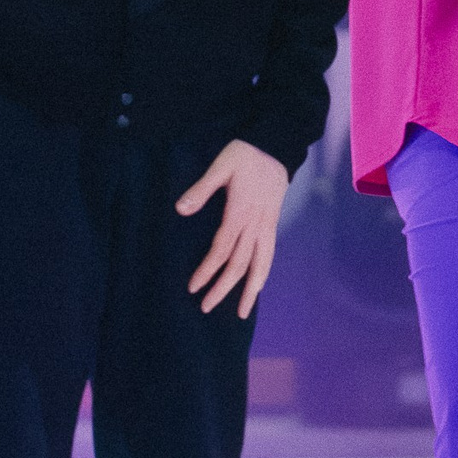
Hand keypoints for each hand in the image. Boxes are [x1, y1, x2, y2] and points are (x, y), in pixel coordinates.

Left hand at [177, 140, 288, 317]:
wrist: (276, 145)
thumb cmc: (245, 155)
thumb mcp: (220, 166)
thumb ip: (201, 189)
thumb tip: (180, 210)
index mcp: (239, 213)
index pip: (221, 249)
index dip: (207, 270)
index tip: (194, 287)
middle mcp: (255, 224)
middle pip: (239, 264)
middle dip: (223, 288)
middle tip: (207, 307)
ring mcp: (267, 225)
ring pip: (260, 264)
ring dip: (250, 290)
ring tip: (242, 313)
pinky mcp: (273, 223)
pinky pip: (269, 254)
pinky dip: (263, 274)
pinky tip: (258, 285)